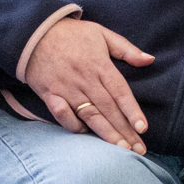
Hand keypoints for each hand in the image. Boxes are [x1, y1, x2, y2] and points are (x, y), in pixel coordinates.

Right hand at [22, 18, 155, 152]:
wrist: (33, 33)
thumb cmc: (71, 34)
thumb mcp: (101, 33)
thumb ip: (126, 49)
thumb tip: (150, 59)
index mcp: (99, 65)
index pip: (120, 92)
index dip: (132, 111)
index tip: (143, 128)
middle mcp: (84, 79)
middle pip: (108, 109)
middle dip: (124, 131)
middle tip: (138, 150)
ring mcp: (66, 88)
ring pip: (88, 114)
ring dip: (105, 133)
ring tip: (119, 149)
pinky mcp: (49, 94)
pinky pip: (61, 114)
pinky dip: (73, 125)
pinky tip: (86, 135)